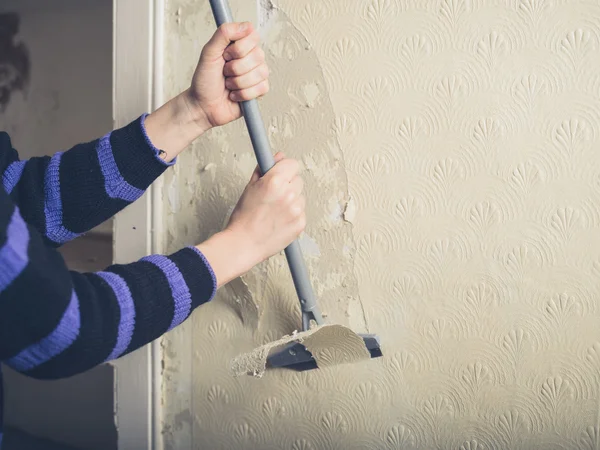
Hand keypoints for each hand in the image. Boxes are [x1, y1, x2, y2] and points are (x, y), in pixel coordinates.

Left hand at [185, 21, 268, 129]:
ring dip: (238, 82)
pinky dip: (244, 94)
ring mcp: (256, 74)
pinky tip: (235, 95)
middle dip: (236, 68)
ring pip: (260, 73)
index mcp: (239, 45)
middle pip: (258, 55)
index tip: (225, 56)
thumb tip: (247, 26)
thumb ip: (224, 34)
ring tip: (228, 84)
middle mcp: (250, 58)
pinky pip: (261, 88)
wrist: (203, 105)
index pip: (253, 36)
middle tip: (224, 72)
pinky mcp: (259, 91)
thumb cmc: (204, 80)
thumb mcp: (209, 52)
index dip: (239, 48)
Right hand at [196, 153, 305, 286]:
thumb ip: (265, 168)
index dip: (285, 169)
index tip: (281, 174)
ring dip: (292, 200)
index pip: (292, 164)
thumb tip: (278, 157)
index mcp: (274, 182)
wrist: (244, 243)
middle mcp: (288, 194)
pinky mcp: (300, 223)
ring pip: (301, 196)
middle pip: (298, 180)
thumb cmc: (243, 218)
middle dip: (288, 184)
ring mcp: (296, 210)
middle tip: (274, 196)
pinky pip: (301, 212)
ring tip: (275, 210)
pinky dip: (293, 215)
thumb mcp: (250, 187)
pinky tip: (279, 220)